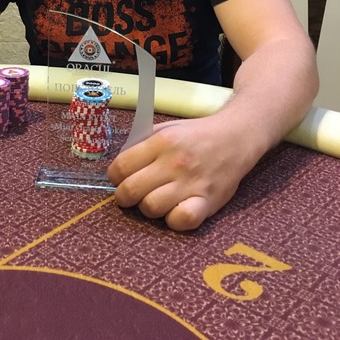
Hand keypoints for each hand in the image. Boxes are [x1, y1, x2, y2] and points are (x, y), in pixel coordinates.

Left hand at [107, 115, 252, 230]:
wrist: (235, 137)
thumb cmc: (195, 135)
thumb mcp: (165, 129)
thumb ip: (141, 146)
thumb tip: (118, 169)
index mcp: (161, 142)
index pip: (121, 167)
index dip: (114, 176)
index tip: (119, 179)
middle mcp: (175, 163)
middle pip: (131, 190)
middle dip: (124, 196)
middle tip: (130, 194)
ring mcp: (192, 183)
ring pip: (151, 208)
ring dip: (147, 207)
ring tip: (154, 199)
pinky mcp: (208, 202)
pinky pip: (182, 221)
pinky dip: (174, 220)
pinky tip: (174, 210)